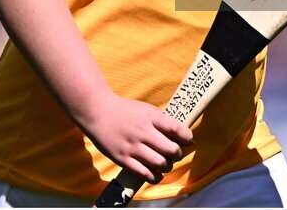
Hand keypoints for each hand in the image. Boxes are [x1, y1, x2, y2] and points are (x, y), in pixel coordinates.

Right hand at [78, 93, 193, 183]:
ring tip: (165, 164)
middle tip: (175, 154)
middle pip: (171, 149)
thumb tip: (180, 136)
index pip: (177, 129)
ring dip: (167, 166)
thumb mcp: (146, 109)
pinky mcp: (123, 159)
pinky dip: (155, 177)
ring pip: (160, 164)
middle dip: (178, 154)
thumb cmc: (125, 111)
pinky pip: (144, 173)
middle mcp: (143, 132)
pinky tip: (156, 174)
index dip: (187, 137)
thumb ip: (161, 122)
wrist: (98, 112)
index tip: (188, 141)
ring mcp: (132, 147)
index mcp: (151, 117)